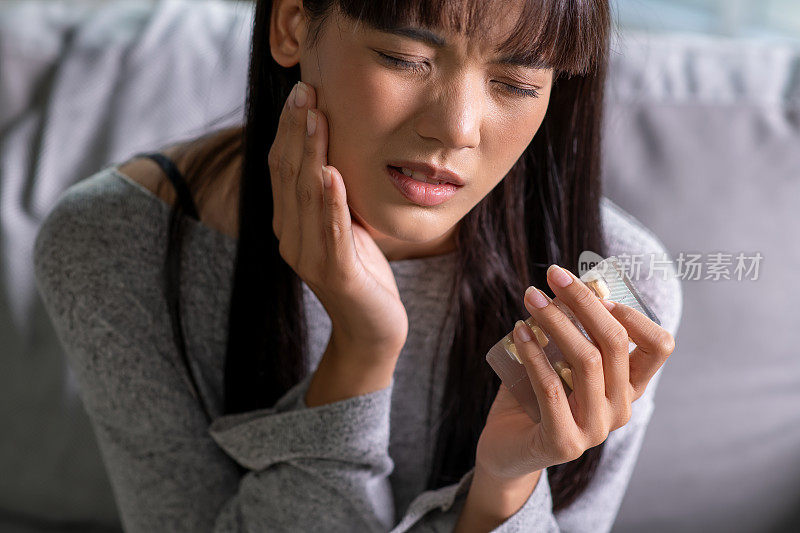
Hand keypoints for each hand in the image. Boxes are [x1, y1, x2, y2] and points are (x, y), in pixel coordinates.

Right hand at [268, 81, 407, 356]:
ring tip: (317, 118)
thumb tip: (333, 151)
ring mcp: (310, 257)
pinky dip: (330, 201)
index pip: (282, 169)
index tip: (301, 92)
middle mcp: (290, 238)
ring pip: (305, 196)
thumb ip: (331, 195)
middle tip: (306, 91)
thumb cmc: (363, 272)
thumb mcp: (345, 225)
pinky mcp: (336, 273)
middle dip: (297, 131)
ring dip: (311, 154)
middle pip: (288, 175)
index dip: (289, 130)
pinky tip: (331, 173)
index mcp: (290, 225)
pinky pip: (330, 230)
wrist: (373, 329)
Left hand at [475, 264, 674, 479]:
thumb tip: (562, 285)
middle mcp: (620, 408)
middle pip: (614, 343)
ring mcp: (595, 429)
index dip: (632, 313)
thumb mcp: (559, 360)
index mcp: (628, 387)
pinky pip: (551, 387)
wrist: (508, 449)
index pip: (658, 346)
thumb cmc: (533, 396)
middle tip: (553, 275)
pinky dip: (533, 353)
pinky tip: (518, 331)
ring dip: (555, 320)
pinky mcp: (564, 441)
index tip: (596, 289)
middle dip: (583, 300)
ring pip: (586, 360)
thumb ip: (569, 332)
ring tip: (531, 297)